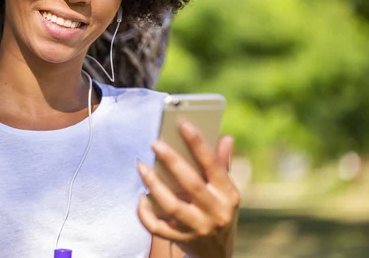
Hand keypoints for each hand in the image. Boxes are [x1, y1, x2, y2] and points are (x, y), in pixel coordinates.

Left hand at [136, 122, 239, 257]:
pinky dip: (146, 213)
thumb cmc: (218, 209)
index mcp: (228, 194)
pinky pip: (158, 227)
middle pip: (191, 184)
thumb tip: (226, 138)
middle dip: (172, 162)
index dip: (198, 143)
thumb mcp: (225, 190)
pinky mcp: (183, 241)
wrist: (217, 252)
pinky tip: (140, 197)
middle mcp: (216, 212)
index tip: (182, 124)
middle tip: (155, 143)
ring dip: (154, 185)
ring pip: (172, 206)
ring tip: (141, 167)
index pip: (213, 165)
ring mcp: (199, 228)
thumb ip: (222, 164)